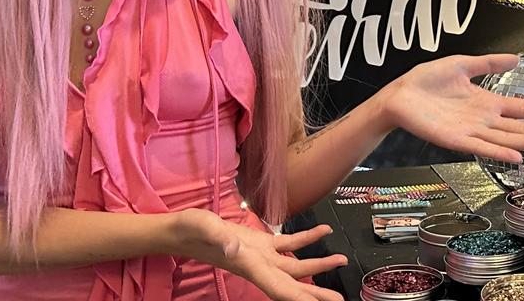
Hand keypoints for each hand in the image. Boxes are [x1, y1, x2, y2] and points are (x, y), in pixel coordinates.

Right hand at [174, 209, 346, 300]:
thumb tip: (234, 247)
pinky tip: (322, 231)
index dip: (301, 299)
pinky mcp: (259, 244)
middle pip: (293, 284)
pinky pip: (288, 244)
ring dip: (318, 263)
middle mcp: (258, 266)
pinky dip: (306, 239)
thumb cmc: (191, 230)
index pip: (280, 288)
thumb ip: (221, 239)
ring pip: (295, 266)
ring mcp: (260, 256)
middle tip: (340, 300)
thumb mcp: (205, 229)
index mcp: (250, 265)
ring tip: (341, 260)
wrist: (182, 230)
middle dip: (316, 293)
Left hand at [381, 53, 523, 162]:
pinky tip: (516, 155)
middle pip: (519, 127)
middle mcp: (483, 119)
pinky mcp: (456, 139)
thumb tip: (516, 57)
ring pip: (505, 138)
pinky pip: (481, 147)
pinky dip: (499, 151)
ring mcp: (471, 131)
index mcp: (487, 102)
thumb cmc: (427, 81)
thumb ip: (489, 62)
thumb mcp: (462, 64)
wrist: (400, 94)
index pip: (522, 108)